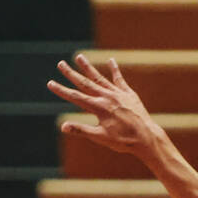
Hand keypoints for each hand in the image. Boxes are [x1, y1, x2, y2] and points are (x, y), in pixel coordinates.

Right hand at [48, 54, 164, 159]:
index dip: (61, 90)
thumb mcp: (100, 137)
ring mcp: (118, 93)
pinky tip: (110, 60)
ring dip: (88, 67)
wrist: (146, 137)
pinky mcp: (128, 94)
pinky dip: (114, 70)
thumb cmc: (123, 140)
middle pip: (85, 83)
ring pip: (100, 78)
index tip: (50, 83)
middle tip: (60, 64)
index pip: (75, 97)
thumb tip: (63, 126)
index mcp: (98, 107)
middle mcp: (107, 97)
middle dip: (71, 73)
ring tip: (79, 57)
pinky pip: (119, 79)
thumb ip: (81, 130)